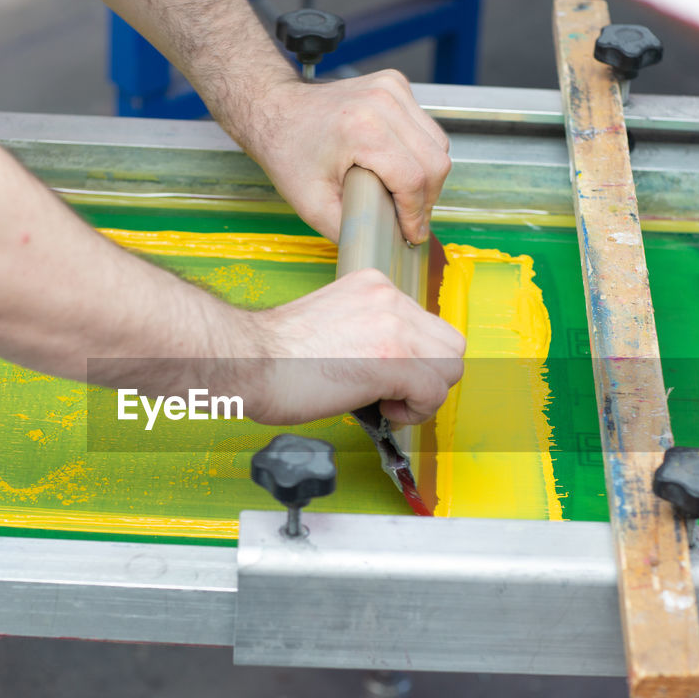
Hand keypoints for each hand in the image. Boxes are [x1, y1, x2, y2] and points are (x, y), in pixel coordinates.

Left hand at [239, 70, 451, 243]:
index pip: (413, 179)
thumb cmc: (287, 152)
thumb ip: (351, 230)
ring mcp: (392, 89)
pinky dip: (419, 152)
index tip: (412, 234)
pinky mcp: (395, 85)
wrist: (275, 109)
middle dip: (428, 199)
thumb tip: (383, 245)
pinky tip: (397, 165)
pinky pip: (426, 128)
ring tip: (404, 195)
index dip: (417, 214)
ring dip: (427, 176)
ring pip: (438, 144)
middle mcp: (383, 102)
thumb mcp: (312, 205)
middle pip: (435, 161)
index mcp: (362, 129)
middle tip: (410, 219)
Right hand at [242, 269, 464, 424]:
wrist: (248, 361)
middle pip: (448, 343)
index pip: (424, 323)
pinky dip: (416, 411)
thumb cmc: (273, 354)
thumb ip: (366, 334)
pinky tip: (384, 410)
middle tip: (395, 393)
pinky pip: (434, 393)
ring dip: (426, 393)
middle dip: (430, 375)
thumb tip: (389, 370)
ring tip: (389, 403)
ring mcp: (394, 326)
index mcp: (372, 286)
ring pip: (450, 366)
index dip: (414, 358)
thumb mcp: (330, 325)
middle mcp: (388, 298)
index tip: (388, 377)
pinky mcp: (394, 360)